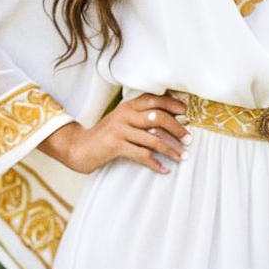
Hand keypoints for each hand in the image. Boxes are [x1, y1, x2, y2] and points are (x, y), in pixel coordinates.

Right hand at [36, 92, 190, 174]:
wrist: (79, 147)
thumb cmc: (105, 135)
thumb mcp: (121, 120)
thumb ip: (139, 117)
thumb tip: (168, 122)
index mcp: (127, 106)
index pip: (154, 100)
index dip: (172, 105)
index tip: (186, 113)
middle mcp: (124, 114)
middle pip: (158, 118)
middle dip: (177, 129)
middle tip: (189, 139)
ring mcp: (119, 129)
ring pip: (153, 139)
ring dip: (171, 149)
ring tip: (183, 156)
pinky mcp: (115, 145)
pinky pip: (142, 154)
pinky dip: (155, 163)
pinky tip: (165, 169)